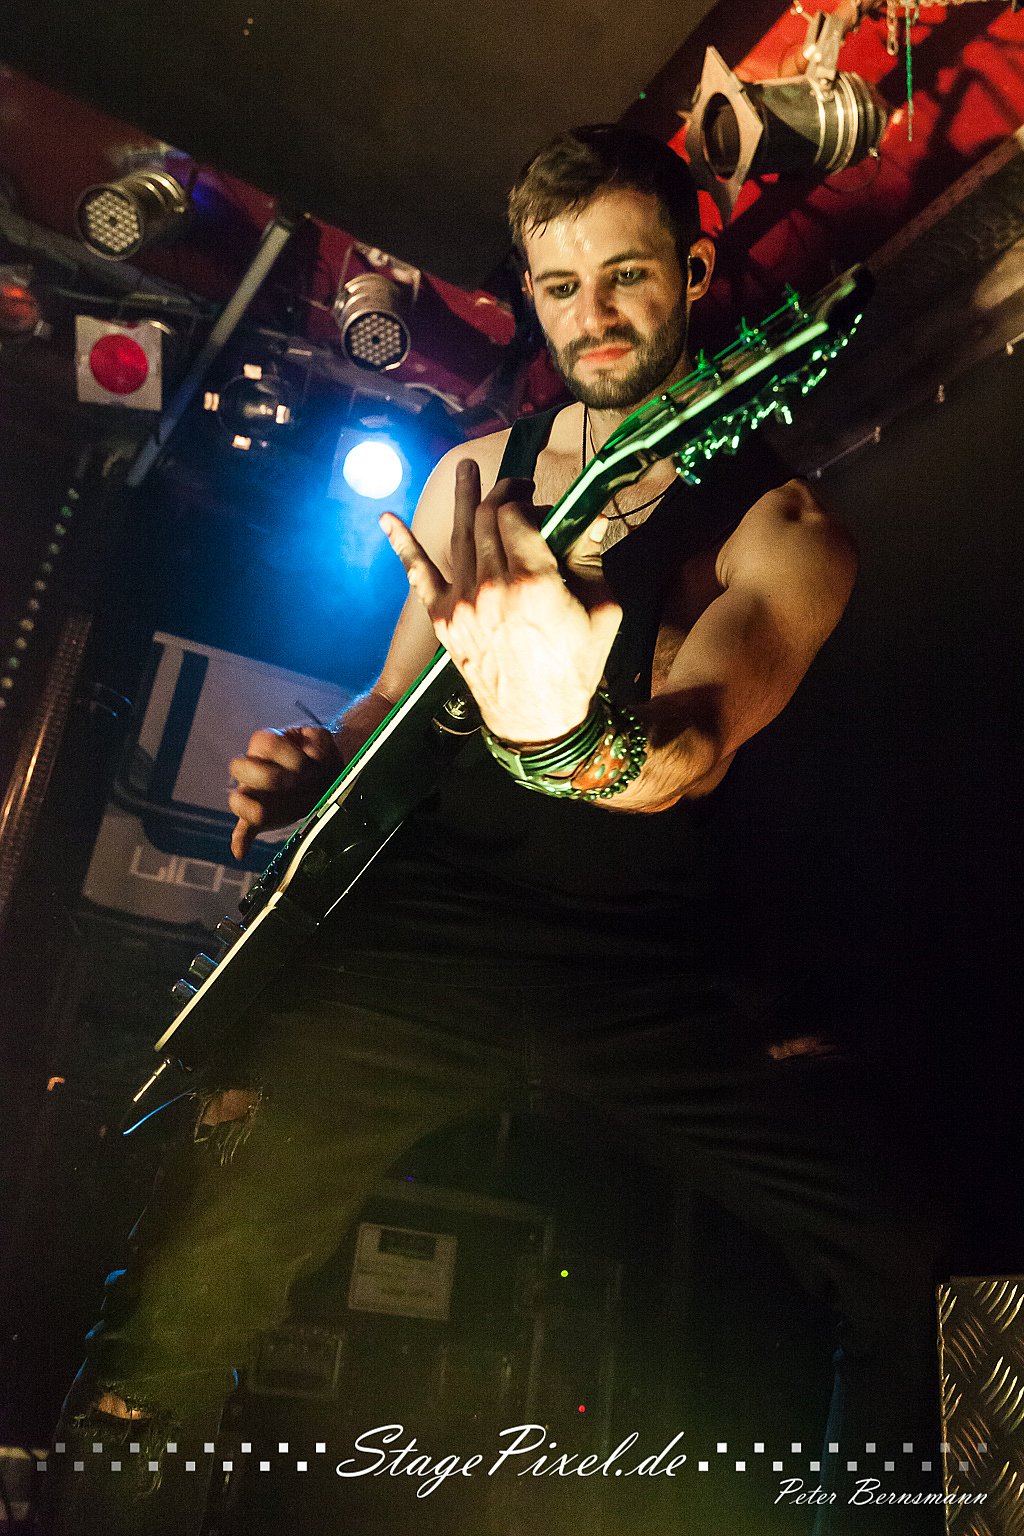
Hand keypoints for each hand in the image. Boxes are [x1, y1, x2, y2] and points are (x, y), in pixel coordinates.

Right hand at [228, 725, 340, 859]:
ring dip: (251, 808)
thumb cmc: (320, 756)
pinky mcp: (260, 818)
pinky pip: (243, 829)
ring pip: (236, 799)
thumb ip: (318, 743)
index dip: (287, 754)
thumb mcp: (322, 741)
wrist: (326, 775)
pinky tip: (241, 853)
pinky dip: (241, 841)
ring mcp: (254, 794)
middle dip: (268, 777)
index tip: (308, 766)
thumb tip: (313, 758)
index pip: (264, 742)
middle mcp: (255, 768)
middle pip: (238, 766)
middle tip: (293, 784)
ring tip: (264, 814)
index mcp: (267, 744)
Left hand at [379, 459, 621, 744]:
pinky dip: (401, 544)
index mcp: (534, 582)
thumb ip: (591, 561)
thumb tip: (587, 519)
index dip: (525, 498)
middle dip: (501, 495)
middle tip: (515, 488)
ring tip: (465, 467)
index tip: (537, 500)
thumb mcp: (604, 612)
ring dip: (462, 496)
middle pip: (486, 519)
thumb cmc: (577, 667)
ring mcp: (462, 602)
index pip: (516, 515)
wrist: (537, 721)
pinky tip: (386, 517)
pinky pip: (418, 574)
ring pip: (457, 534)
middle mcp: (491, 586)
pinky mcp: (443, 619)